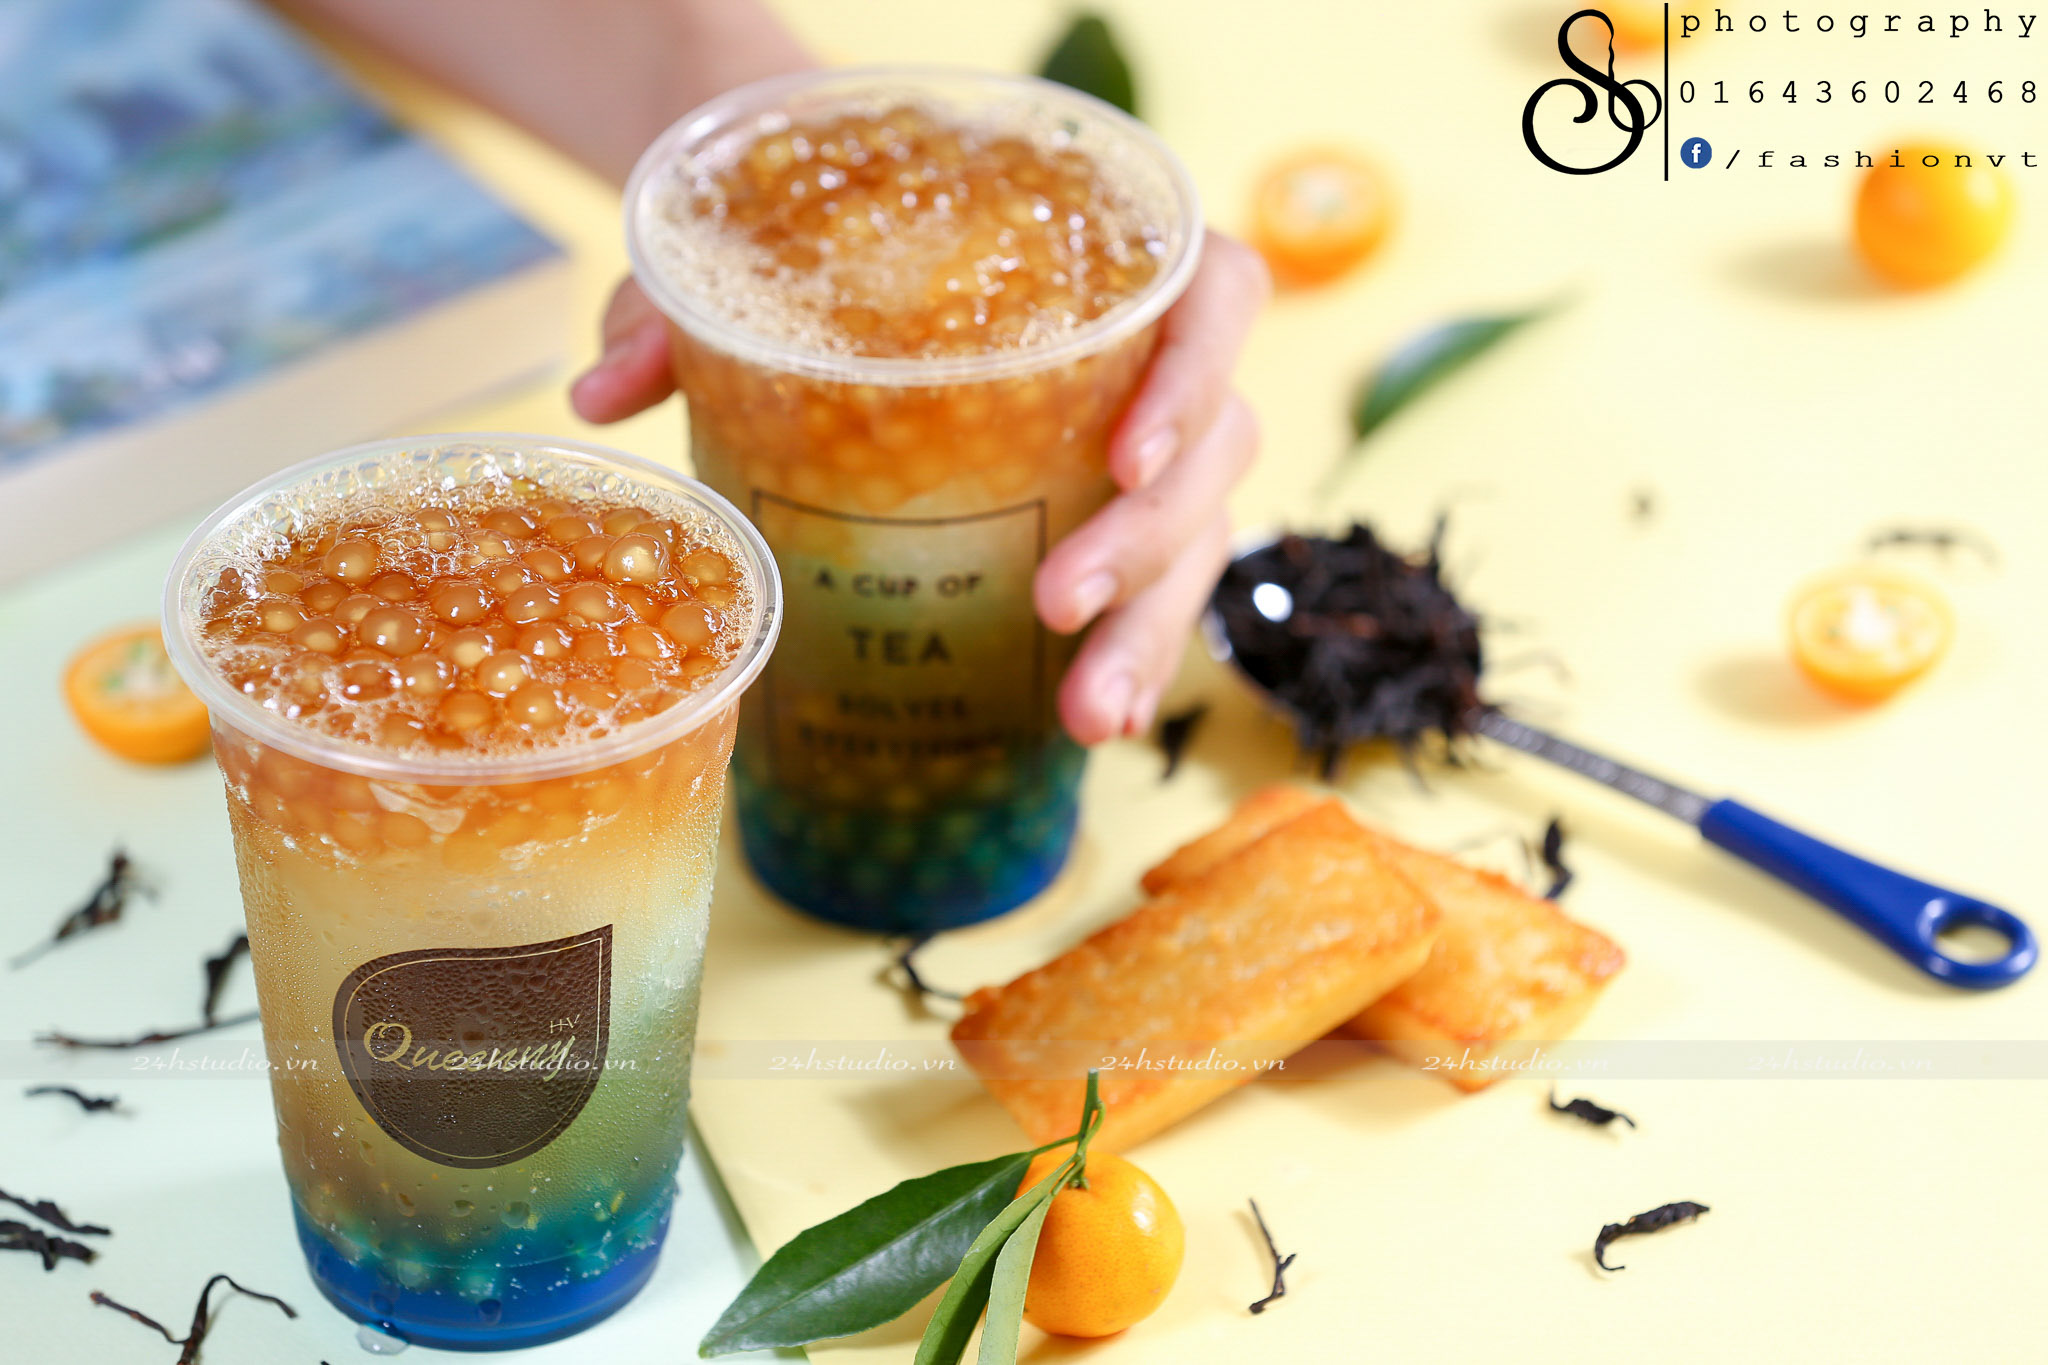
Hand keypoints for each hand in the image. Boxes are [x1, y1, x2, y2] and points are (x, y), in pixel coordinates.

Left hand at [569, 230, 1269, 746]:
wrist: (847, 263)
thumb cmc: (830, 249)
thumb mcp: (749, 264)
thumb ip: (681, 311)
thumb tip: (596, 393)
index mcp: (1108, 262)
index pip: (1216, 294)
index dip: (1197, 374)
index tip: (1127, 455)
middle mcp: (1153, 360)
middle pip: (1212, 447)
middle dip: (1147, 541)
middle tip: (1059, 604)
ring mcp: (1148, 451)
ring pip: (1198, 538)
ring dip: (1151, 628)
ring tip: (1087, 713)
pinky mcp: (1121, 525)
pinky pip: (1161, 592)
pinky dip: (1131, 656)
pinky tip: (1087, 722)